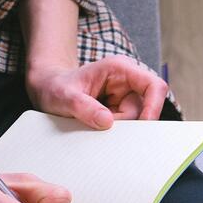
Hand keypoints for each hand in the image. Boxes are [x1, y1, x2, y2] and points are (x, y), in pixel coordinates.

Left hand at [26, 55, 168, 129]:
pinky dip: (112, 133)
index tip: (142, 126)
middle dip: (124, 125)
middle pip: (144, 111)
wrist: (47, 90)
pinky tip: (94, 126)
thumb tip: (107, 122)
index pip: (154, 86)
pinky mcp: (120, 112)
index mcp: (120, 69)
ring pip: (134, 123)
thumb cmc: (55, 87)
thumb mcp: (64, 97)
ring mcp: (124, 98)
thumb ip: (84, 107)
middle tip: (97, 125)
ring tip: (90, 122)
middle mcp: (128, 83)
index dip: (154, 107)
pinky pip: (125, 129)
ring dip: (116, 130)